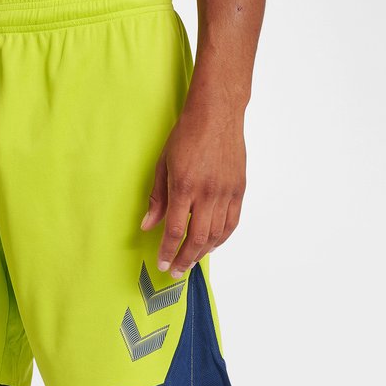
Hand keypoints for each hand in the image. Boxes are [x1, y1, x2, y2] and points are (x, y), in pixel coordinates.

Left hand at [140, 107, 245, 279]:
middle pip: (197, 238)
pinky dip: (221, 238)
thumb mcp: (163, 164)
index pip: (174, 229)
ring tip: (191, 261)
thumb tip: (147, 226)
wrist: (218, 113)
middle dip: (185, 259)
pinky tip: (211, 245)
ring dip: (203, 252)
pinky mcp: (239, 189)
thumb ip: (157, 198)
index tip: (163, 264)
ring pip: (216, 234)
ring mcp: (226, 191)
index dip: (168, 251)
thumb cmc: (187, 135)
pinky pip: (232, 222)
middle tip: (176, 271)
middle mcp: (207, 192)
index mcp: (184, 186)